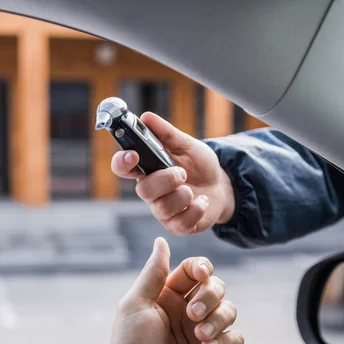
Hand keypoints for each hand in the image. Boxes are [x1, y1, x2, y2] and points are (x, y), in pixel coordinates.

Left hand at [73, 238, 242, 343]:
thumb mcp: (135, 306)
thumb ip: (153, 273)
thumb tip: (161, 241)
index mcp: (166, 298)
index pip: (194, 271)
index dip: (201, 268)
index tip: (200, 275)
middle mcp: (186, 314)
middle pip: (216, 286)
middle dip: (210, 295)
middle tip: (192, 315)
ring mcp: (203, 335)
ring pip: (230, 309)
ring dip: (218, 318)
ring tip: (199, 337)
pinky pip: (237, 338)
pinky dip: (227, 339)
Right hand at [111, 113, 234, 234]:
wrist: (222, 186)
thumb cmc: (200, 166)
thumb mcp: (187, 145)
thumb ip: (167, 134)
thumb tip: (146, 117)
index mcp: (147, 170)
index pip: (123, 167)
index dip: (122, 162)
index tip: (133, 154)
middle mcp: (151, 192)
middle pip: (143, 191)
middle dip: (164, 180)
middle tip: (182, 173)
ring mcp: (163, 211)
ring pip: (162, 208)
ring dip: (182, 195)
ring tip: (194, 189)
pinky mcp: (178, 225)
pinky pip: (180, 222)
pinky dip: (196, 209)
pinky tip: (203, 201)